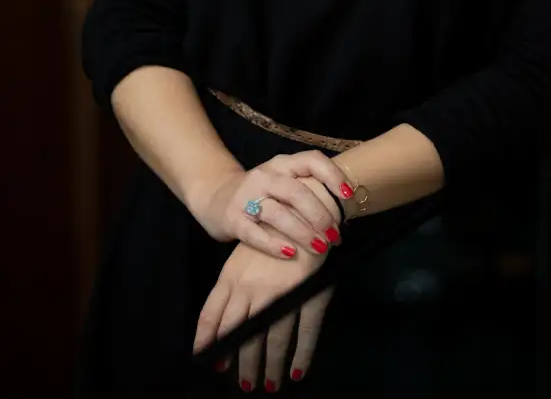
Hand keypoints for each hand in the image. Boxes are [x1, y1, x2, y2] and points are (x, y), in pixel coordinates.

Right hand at [187, 150, 348, 259]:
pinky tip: (290, 254)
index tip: (348, 196)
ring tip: (320, 248)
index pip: (312, 160)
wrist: (214, 196)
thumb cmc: (261, 193)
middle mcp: (265, 175)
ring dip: (303, 232)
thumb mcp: (282, 182)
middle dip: (320, 215)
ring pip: (278, 213)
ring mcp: (247, 196)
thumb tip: (344, 210)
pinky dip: (274, 244)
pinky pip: (255, 233)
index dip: (333, 176)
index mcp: (283, 164)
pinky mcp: (233, 219)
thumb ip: (306, 189)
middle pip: (297, 191)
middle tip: (335, 235)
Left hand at [194, 242, 334, 389]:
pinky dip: (300, 356)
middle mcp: (251, 288)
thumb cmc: (271, 230)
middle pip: (240, 335)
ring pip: (270, 339)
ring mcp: (279, 292)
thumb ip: (231, 288)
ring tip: (269, 385)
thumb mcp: (243, 256)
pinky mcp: (307, 292)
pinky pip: (304, 333)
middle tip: (245, 386)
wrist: (305, 205)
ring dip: (269, 367)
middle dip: (242, 364)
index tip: (209, 364)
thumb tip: (223, 323)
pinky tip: (297, 373)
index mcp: (230, 276)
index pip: (211, 316)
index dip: (208, 342)